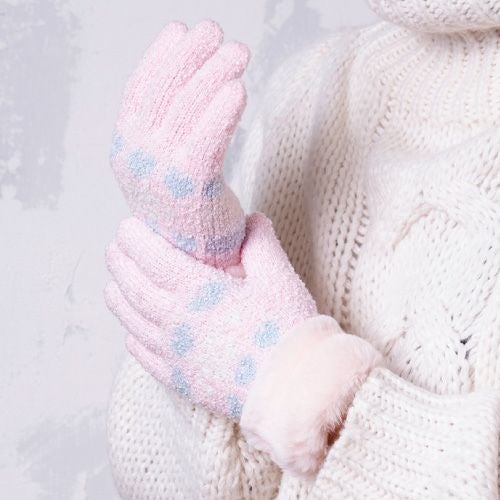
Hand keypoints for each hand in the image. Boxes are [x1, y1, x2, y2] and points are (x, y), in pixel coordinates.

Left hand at [105, 214, 382, 476]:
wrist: (292, 390)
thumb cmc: (286, 330)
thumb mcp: (278, 277)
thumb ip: (260, 243)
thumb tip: (251, 220)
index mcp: (197, 291)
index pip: (152, 257)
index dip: (134, 239)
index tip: (127, 227)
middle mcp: (176, 321)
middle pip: (134, 287)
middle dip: (119, 263)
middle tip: (115, 249)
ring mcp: (175, 353)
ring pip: (132, 321)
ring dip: (118, 299)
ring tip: (113, 285)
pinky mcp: (181, 379)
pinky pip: (144, 357)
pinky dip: (133, 339)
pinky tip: (132, 333)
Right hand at [110, 20, 248, 267]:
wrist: (196, 260)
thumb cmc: (189, 211)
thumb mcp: (168, 166)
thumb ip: (170, 130)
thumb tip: (193, 81)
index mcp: (128, 151)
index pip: (140, 93)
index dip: (160, 59)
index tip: (182, 31)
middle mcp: (137, 160)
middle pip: (163, 96)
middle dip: (190, 59)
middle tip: (216, 33)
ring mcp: (160, 175)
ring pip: (186, 113)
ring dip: (213, 76)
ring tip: (238, 53)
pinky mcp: (189, 189)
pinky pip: (205, 142)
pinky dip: (221, 114)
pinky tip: (238, 90)